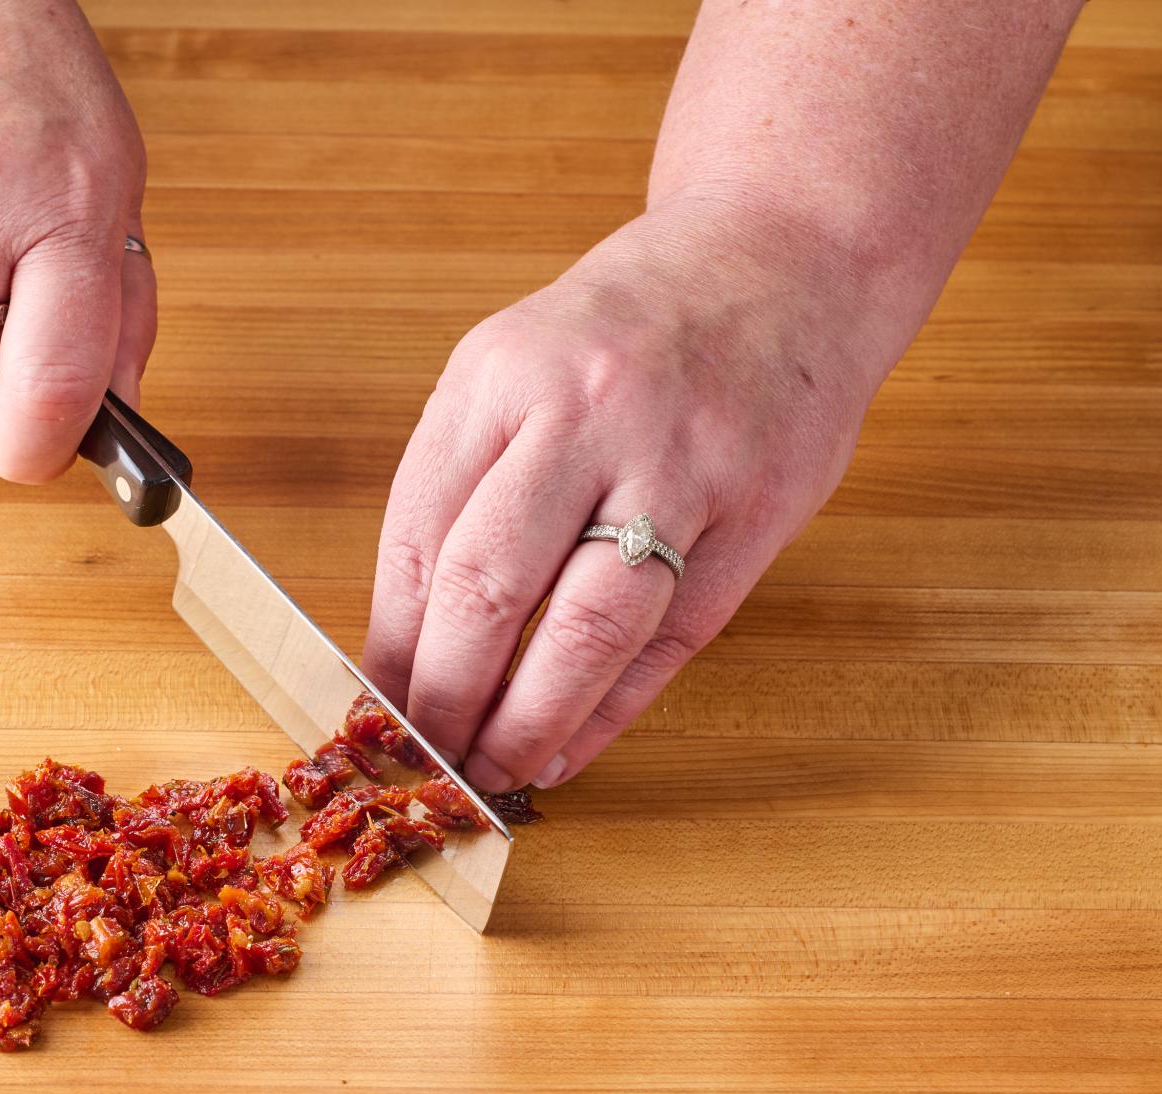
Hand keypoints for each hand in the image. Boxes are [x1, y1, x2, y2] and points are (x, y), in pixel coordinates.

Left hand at [362, 202, 880, 790]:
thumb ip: (463, 483)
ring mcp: (682, 465)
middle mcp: (588, 414)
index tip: (373, 708)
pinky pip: (672, 640)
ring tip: (493, 769)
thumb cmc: (630, 329)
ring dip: (529, 722)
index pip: (419, 537)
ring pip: (588, 628)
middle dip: (443, 697)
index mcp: (502, 374)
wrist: (787, 256)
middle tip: (424, 758)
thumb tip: (406, 637)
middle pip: (490, 587)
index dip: (391, 643)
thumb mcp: (515, 364)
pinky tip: (570, 748)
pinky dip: (612, 710)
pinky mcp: (757, 514)